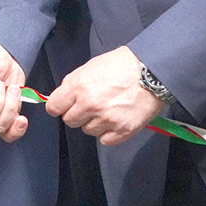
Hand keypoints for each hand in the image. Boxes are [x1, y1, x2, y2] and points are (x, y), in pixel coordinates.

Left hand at [45, 46, 164, 145]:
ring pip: (88, 130)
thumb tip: (61, 96)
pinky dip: (108, 133)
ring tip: (106, 109)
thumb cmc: (121, 65)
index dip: (58, 106)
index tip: (62, 106)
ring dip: (94, 123)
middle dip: (76, 114)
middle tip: (88, 106)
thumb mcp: (90, 66)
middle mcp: (90, 105)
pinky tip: (115, 120)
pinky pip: (105, 140)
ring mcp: (107, 119)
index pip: (54, 107)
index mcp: (79, 87)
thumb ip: (73, 83)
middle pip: (69, 121)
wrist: (151, 71)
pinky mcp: (123, 130)